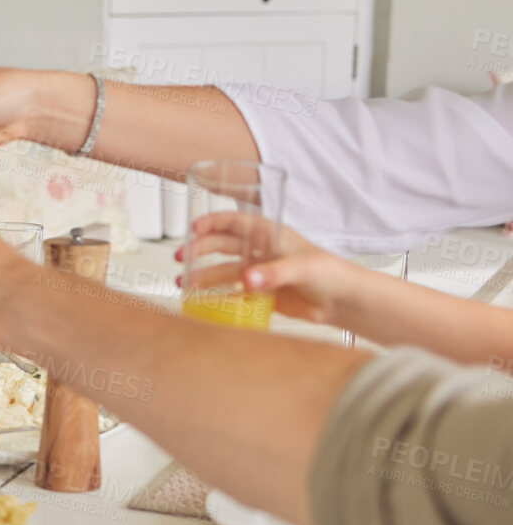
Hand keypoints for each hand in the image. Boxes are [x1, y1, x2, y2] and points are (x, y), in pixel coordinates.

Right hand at [180, 215, 359, 325]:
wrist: (342, 302)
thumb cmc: (330, 274)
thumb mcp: (302, 268)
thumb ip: (274, 274)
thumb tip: (247, 279)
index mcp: (269, 235)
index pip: (234, 222)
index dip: (212, 223)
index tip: (192, 229)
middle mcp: (259, 251)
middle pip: (221, 246)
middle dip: (199, 250)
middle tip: (182, 259)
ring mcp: (257, 272)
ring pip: (222, 271)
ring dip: (202, 275)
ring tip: (184, 283)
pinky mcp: (259, 294)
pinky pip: (231, 293)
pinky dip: (216, 297)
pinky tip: (201, 300)